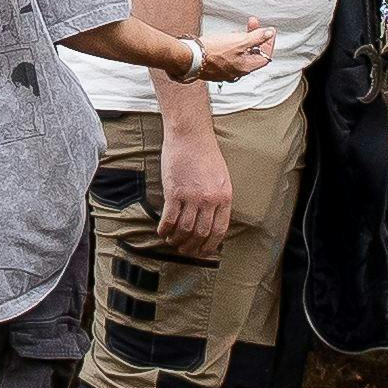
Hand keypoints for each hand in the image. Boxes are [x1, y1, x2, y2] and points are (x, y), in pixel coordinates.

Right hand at [156, 108, 236, 254]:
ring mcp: (191, 197)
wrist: (191, 136)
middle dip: (192, 247)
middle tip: (185, 250)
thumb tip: (212, 219)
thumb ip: (219, 198)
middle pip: (201, 233)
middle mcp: (209, 200)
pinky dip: (165, 229)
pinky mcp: (174, 192)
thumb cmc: (205, 154)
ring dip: (177, 240)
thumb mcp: (222, 178)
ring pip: (184, 229)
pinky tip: (162, 232)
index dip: (210, 245)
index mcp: (224, 197)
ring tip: (172, 242)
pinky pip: (169, 219)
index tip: (203, 251)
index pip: (219, 230)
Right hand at [194, 22, 271, 82]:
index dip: (268, 42)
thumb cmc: (212, 51)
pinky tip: (227, 39)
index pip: (265, 56)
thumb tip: (269, 34)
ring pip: (241, 55)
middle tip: (252, 24)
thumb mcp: (239, 41)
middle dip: (254, 37)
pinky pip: (229, 57)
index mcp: (246, 67)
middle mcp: (237, 72)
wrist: (190, 57)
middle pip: (252, 55)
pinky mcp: (215, 68)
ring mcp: (226, 71)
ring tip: (238, 30)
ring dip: (243, 41)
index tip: (268, 31)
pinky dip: (232, 47)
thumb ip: (256, 37)